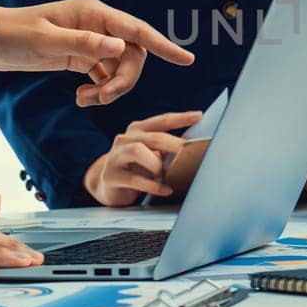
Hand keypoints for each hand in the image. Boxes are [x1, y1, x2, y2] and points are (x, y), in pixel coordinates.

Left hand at [0, 0, 195, 106]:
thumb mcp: (46, 41)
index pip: (137, 31)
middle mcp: (98, 25)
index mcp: (93, 14)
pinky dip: (99, 90)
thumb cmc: (12, 34)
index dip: (163, 45)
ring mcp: (91, 41)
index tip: (187, 59)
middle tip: (98, 98)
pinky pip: (105, 75)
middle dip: (123, 81)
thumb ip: (85, 45)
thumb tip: (122, 48)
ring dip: (109, 89)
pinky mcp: (81, 56)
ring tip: (83, 101)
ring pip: (120, 69)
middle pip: (132, 56)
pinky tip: (81, 98)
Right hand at [84, 111, 199, 206]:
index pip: (162, 121)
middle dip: (174, 144)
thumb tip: (193, 151)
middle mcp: (125, 139)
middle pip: (153, 137)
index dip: (181, 118)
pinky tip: (166, 190)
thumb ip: (166, 149)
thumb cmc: (136, 167)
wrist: (107, 185)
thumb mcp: (151, 155)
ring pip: (138, 151)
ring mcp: (115, 156)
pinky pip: (134, 179)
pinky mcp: (110, 176)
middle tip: (191, 153)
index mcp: (137, 130)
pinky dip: (153, 186)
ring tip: (167, 174)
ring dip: (157, 163)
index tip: (199, 116)